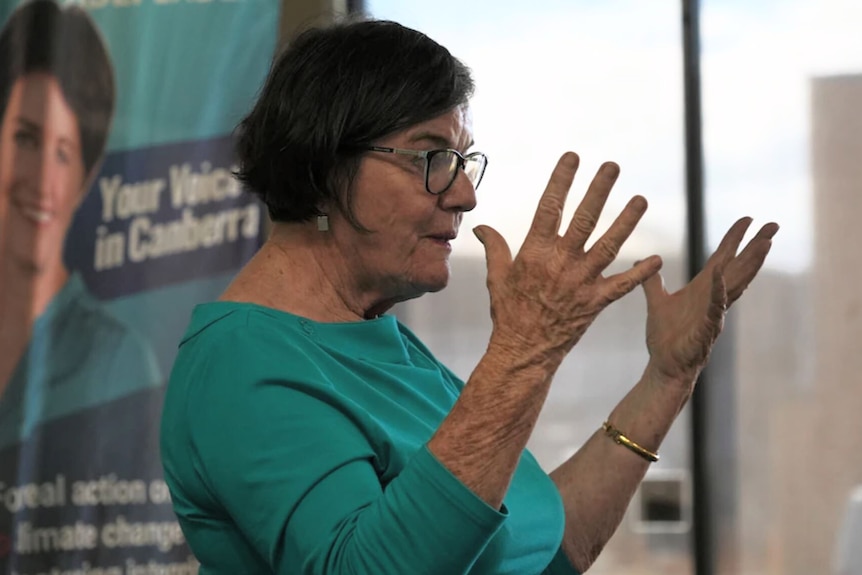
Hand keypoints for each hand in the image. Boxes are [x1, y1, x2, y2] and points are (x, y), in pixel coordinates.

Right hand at [474, 152, 662, 365]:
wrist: (523, 351)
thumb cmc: (508, 313)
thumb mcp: (496, 277)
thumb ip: (495, 248)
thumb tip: (482, 227)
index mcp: (535, 253)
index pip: (549, 207)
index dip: (561, 180)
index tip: (572, 157)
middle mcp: (560, 263)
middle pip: (583, 220)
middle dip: (599, 191)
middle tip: (612, 167)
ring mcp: (581, 282)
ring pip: (608, 246)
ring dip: (626, 222)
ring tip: (641, 200)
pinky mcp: (595, 303)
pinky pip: (622, 286)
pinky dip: (640, 274)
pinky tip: (656, 259)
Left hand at [642, 217, 778, 382]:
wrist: (663, 365)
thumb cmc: (665, 337)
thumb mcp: (656, 302)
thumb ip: (651, 282)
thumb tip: (641, 262)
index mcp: (702, 288)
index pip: (722, 258)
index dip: (734, 239)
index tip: (748, 219)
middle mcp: (713, 298)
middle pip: (739, 267)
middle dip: (756, 246)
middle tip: (774, 225)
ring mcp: (713, 313)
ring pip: (735, 284)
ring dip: (750, 264)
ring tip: (764, 244)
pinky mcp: (706, 329)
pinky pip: (714, 308)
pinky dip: (718, 293)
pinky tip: (721, 278)